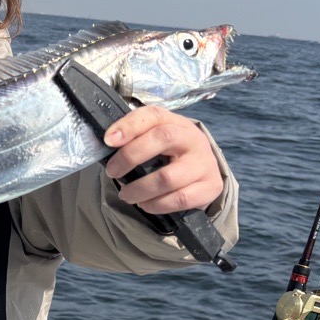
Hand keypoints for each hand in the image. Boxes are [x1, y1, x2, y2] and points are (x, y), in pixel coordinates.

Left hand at [103, 106, 223, 214]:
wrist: (203, 172)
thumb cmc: (170, 153)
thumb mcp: (154, 139)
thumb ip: (135, 137)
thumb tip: (108, 143)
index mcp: (176, 122)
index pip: (153, 115)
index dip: (129, 125)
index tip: (108, 141)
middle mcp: (193, 138)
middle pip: (162, 138)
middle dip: (130, 156)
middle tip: (113, 172)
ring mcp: (204, 163)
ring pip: (167, 177)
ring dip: (140, 189)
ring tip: (126, 194)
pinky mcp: (211, 187)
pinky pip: (179, 199)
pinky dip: (156, 205)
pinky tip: (145, 204)